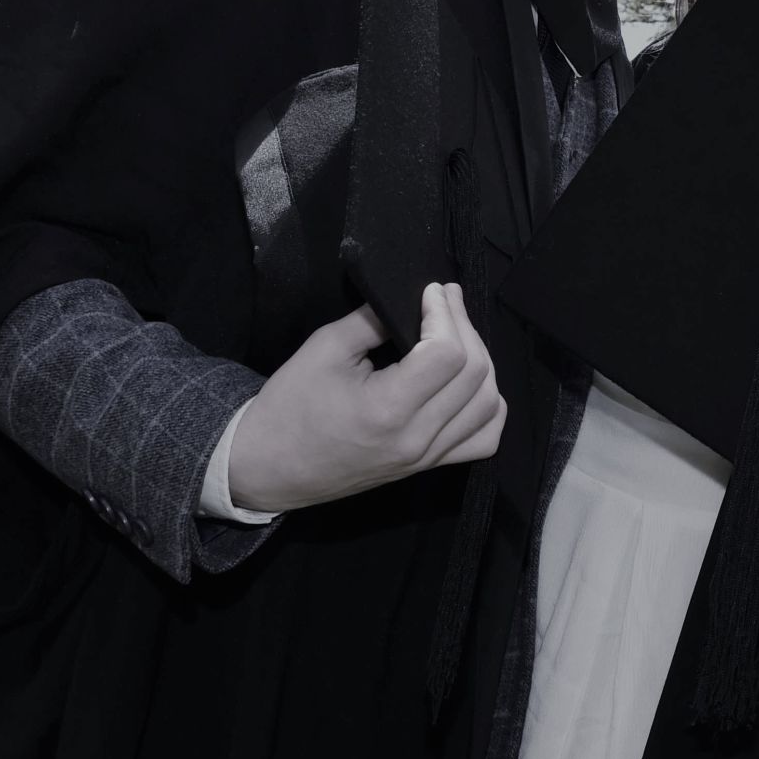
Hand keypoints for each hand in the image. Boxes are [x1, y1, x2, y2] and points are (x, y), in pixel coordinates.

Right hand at [227, 282, 505, 512]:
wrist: (269, 468)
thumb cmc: (290, 406)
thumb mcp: (324, 350)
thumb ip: (372, 320)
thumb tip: (410, 298)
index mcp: (387, 409)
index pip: (447, 355)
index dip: (445, 313)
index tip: (431, 290)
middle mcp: (417, 438)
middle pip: (475, 375)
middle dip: (465, 326)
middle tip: (444, 300)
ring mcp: (427, 457)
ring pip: (488, 405)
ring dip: (481, 362)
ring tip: (456, 335)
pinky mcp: (429, 465)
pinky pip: (483, 439)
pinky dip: (488, 406)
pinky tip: (469, 382)